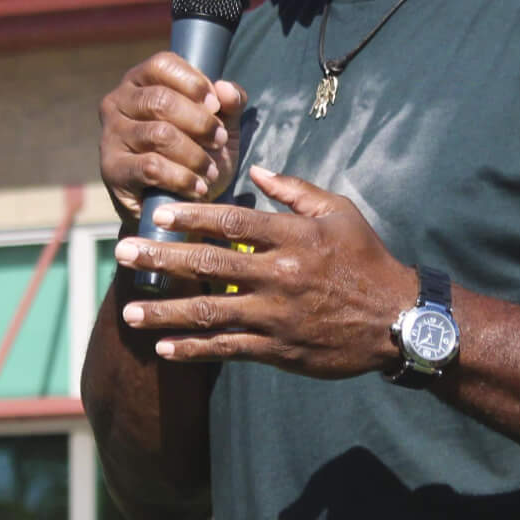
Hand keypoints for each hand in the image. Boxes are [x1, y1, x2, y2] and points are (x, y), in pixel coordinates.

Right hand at [97, 52, 248, 225]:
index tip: (216, 106)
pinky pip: (151, 167)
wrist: (174, 205)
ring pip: (159, 134)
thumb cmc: (196, 153)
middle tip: (219, 141)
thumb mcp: (220, 125)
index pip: (162, 64)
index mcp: (140, 81)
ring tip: (211, 170)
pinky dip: (181, 178)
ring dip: (194, 155)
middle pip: (161, 100)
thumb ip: (228, 103)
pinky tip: (197, 187)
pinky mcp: (111, 169)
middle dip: (199, 122)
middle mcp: (118, 102)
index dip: (193, 82)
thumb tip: (226, 89)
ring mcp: (111, 135)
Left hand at [112, 166, 412, 378]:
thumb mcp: (340, 212)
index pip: (231, 223)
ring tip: (129, 312)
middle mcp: (279, 275)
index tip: (157, 213)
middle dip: (161, 259)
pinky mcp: (278, 348)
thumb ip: (295, 191)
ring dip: (164, 313)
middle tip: (122, 254)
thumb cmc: (367, 259)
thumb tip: (256, 170)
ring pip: (209, 313)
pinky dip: (194, 350)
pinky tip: (164, 348)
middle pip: (208, 265)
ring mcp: (275, 315)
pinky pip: (227, 348)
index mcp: (292, 238)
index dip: (191, 216)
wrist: (397, 319)